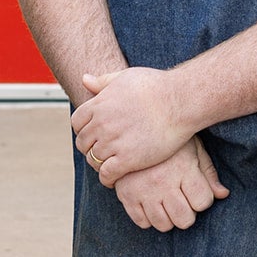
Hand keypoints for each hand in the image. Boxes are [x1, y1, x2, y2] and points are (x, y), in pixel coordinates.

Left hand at [72, 66, 193, 184]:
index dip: (83, 129)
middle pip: (83, 143)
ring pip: (93, 160)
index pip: (77, 122)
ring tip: (108, 165)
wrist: (179, 101)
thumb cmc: (156, 86)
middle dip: (90, 147)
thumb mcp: (125, 77)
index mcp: (99, 104)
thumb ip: (103, 81)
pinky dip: (107, 179)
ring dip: (98, 164)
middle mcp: (102, 124)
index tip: (93, 134)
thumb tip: (84, 79)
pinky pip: (107, 174)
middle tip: (100, 152)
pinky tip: (113, 179)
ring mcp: (113, 142)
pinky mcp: (128, 159)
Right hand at [113, 136, 228, 230]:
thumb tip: (223, 194)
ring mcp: (143, 191)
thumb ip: (208, 172)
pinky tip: (151, 203)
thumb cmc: (168, 138)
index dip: (203, 198)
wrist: (130, 127)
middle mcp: (163, 182)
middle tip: (182, 200)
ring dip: (168, 218)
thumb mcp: (192, 147)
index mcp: (182, 169)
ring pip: (163, 225)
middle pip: (184, 219)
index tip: (196, 190)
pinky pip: (142, 222)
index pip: (203, 202)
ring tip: (167, 202)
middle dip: (187, 213)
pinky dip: (148, 217)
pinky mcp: (126, 195)